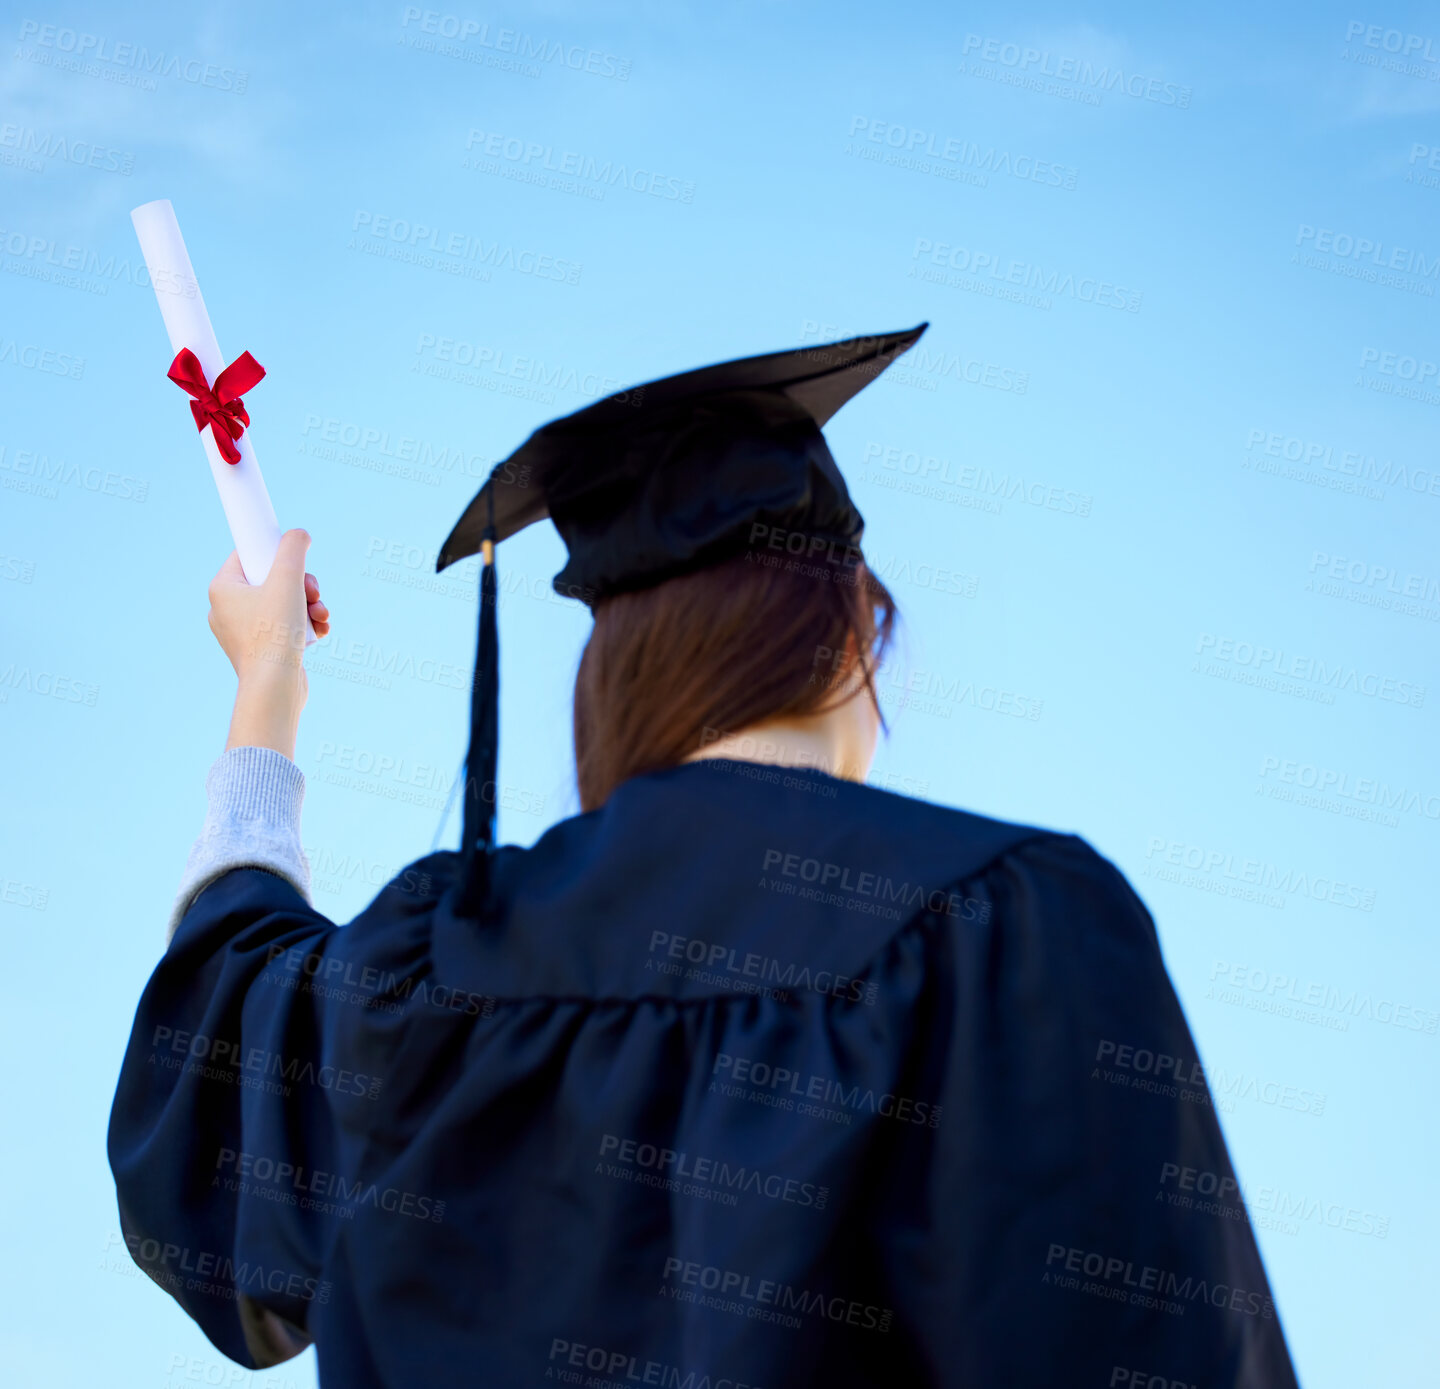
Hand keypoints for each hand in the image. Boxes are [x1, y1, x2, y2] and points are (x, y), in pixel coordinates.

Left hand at [207, 529, 330, 759]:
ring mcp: (244, 631)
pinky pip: (285, 625)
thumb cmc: (274, 634)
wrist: (274, 688)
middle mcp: (227, 609)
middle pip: (271, 578)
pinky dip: (305, 624)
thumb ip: (293, 549)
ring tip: (321, 615)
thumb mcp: (288, 579)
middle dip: (301, 584)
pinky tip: (320, 630)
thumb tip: (299, 535)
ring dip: (309, 604)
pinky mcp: (261, 648)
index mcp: (223, 588)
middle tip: (312, 591)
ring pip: (283, 602)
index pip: (248, 553)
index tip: (293, 558)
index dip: (275, 551)